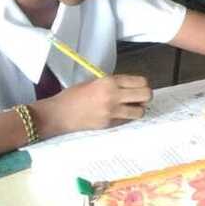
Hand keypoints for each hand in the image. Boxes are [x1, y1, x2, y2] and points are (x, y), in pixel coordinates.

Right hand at [36, 75, 152, 135]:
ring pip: (140, 111)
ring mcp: (111, 111)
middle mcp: (113, 96)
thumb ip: (113, 83)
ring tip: (130, 107)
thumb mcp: (94, 82)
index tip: (139, 87)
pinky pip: (127, 120)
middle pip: (146, 95)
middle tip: (139, 98)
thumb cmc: (73, 96)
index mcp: (109, 82)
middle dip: (145, 96)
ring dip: (138, 109)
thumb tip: (132, 86)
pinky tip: (117, 114)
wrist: (58, 114)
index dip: (143, 84)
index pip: (141, 81)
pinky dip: (126, 117)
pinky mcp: (109, 124)